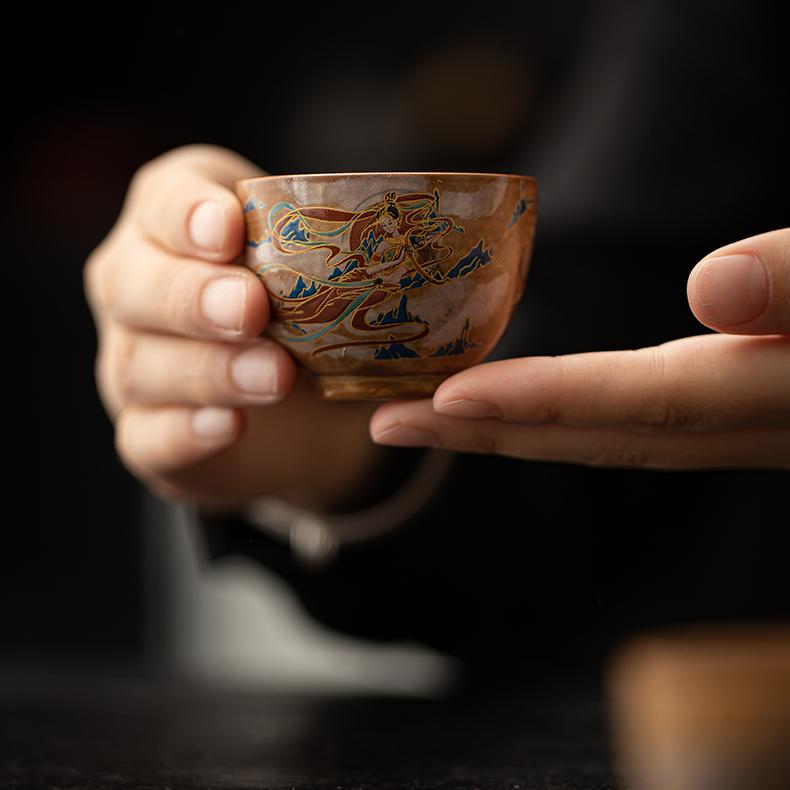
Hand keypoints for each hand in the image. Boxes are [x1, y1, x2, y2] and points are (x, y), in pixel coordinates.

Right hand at [84, 144, 386, 510]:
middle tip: (252, 308)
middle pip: (135, 284)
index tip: (229, 229)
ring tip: (276, 377)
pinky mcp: (146, 433)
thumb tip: (409, 237)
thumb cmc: (301, 309)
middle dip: (194, 295)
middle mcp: (136, 288)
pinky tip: (229, 426)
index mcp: (174, 224)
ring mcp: (132, 365)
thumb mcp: (318, 267)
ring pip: (144, 366)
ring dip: (211, 370)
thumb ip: (331, 248)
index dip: (186, 213)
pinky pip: (146, 436)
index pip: (162, 201)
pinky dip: (187, 432)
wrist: (298, 405)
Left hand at [369, 229, 789, 469]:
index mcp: (777, 394)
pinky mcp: (738, 414)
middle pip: (596, 439)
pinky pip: (632, 427)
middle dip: (486, 436)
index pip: (641, 401)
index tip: (445, 399)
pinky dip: (562, 421)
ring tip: (424, 417)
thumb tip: (711, 284)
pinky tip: (518, 405)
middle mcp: (746, 430)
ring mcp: (742, 430)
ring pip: (608, 442)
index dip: (542, 401)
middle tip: (386, 425)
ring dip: (512, 434)